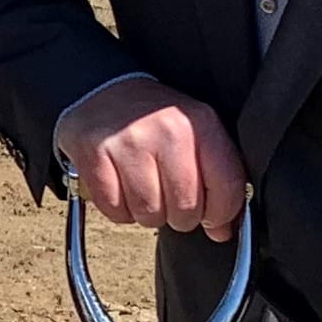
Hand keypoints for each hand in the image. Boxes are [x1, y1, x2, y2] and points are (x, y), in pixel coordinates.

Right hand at [55, 77, 245, 240]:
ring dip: (147, 213)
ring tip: (144, 188)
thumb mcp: (196, 133)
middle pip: (185, 210)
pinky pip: (115, 211)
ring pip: (149, 214)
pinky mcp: (95, 154)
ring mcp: (128, 143)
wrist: (102, 90)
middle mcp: (167, 131)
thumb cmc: (153, 119)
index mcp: (201, 123)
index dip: (221, 214)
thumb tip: (222, 231)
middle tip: (170, 196)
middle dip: (180, 215)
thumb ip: (217, 179)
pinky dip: (119, 209)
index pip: (226, 188)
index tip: (212, 215)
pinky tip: (121, 186)